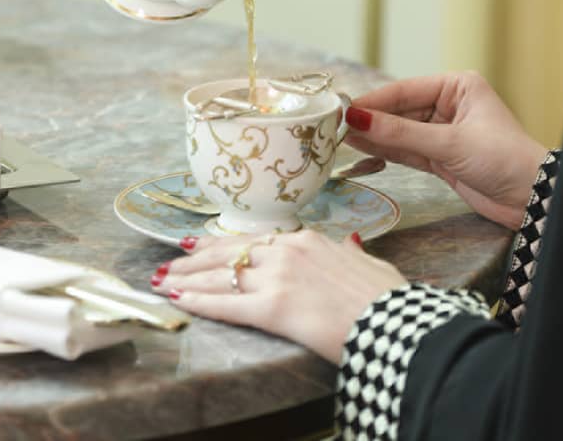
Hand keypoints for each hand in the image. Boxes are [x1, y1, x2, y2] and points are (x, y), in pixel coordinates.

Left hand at [154, 231, 405, 363]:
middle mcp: (288, 251)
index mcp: (309, 240)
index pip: (253, 240)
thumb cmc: (390, 301)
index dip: (222, 243)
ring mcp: (278, 277)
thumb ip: (352, 254)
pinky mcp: (273, 308)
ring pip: (220, 276)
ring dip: (187, 279)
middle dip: (195, 260)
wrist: (399, 324)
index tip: (199, 244)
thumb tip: (351, 243)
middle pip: (229, 253)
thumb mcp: (372, 265)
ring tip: (163, 281)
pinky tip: (177, 299)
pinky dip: (198, 302)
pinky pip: (226, 304)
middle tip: (170, 263)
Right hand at [347, 72, 547, 228]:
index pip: (404, 90)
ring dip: (373, 136)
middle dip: (370, 120)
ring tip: (340, 137)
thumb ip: (400, 133)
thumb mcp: (449, 143)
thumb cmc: (503, 160)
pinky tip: (360, 148)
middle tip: (334, 126)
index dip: (372, 102)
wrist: (533, 200)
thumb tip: (355, 120)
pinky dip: (385, 151)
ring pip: (399, 131)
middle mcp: (448, 105)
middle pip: (398, 111)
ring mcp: (443, 132)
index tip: (342, 110)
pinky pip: (405, 150)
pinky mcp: (440, 157)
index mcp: (457, 87)